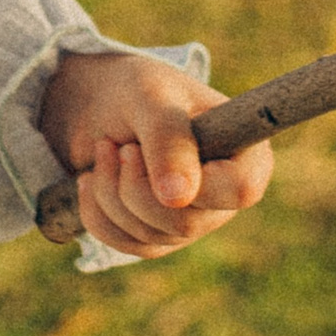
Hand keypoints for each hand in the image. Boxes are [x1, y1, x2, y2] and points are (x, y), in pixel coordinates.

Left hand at [39, 50, 273, 258]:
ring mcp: (194, 220)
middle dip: (134, 186)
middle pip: (187, 223)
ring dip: (110, 192)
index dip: (195, 181)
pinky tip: (90, 179)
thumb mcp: (152, 97)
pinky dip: (97, 212)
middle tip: (119, 146)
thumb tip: (178, 198)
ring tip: (104, 149)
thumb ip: (169, 139)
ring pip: (151, 236)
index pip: (241, 190)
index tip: (143, 150)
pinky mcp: (159, 236)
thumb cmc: (138, 91)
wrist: (101, 105)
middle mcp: (225, 195)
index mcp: (245, 154)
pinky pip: (126, 244)